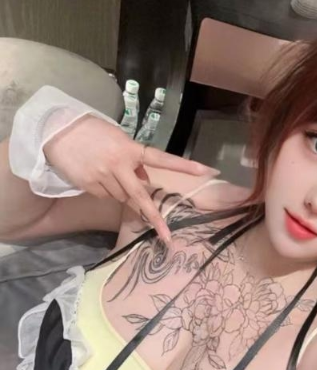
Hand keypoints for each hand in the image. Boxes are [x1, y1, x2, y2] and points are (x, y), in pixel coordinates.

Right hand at [43, 115, 219, 243]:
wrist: (57, 132)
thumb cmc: (92, 133)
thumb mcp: (118, 140)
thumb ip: (134, 160)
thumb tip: (145, 179)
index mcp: (131, 149)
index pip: (162, 159)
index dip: (184, 166)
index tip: (207, 171)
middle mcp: (120, 165)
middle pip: (140, 196)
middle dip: (155, 218)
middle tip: (168, 238)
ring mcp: (104, 177)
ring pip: (122, 198)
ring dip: (123, 193)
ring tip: (108, 173)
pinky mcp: (90, 186)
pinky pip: (106, 197)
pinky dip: (106, 192)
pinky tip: (96, 176)